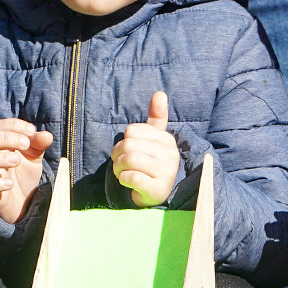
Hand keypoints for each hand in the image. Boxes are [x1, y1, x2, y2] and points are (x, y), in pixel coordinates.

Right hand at [0, 118, 52, 223]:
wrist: (25, 203)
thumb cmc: (24, 176)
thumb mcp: (35, 158)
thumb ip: (39, 145)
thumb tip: (46, 135)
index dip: (13, 125)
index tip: (31, 132)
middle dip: (5, 139)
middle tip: (25, 145)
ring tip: (17, 161)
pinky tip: (10, 184)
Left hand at [112, 91, 178, 207]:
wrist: (155, 194)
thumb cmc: (150, 164)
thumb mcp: (154, 140)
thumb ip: (156, 117)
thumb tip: (160, 93)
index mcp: (167, 140)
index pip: (132, 131)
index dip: (122, 141)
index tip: (126, 151)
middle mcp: (170, 155)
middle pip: (128, 145)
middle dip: (117, 156)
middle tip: (120, 164)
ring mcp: (166, 172)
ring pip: (129, 160)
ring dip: (118, 168)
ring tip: (122, 173)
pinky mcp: (158, 189)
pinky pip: (132, 177)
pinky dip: (123, 179)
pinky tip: (128, 182)